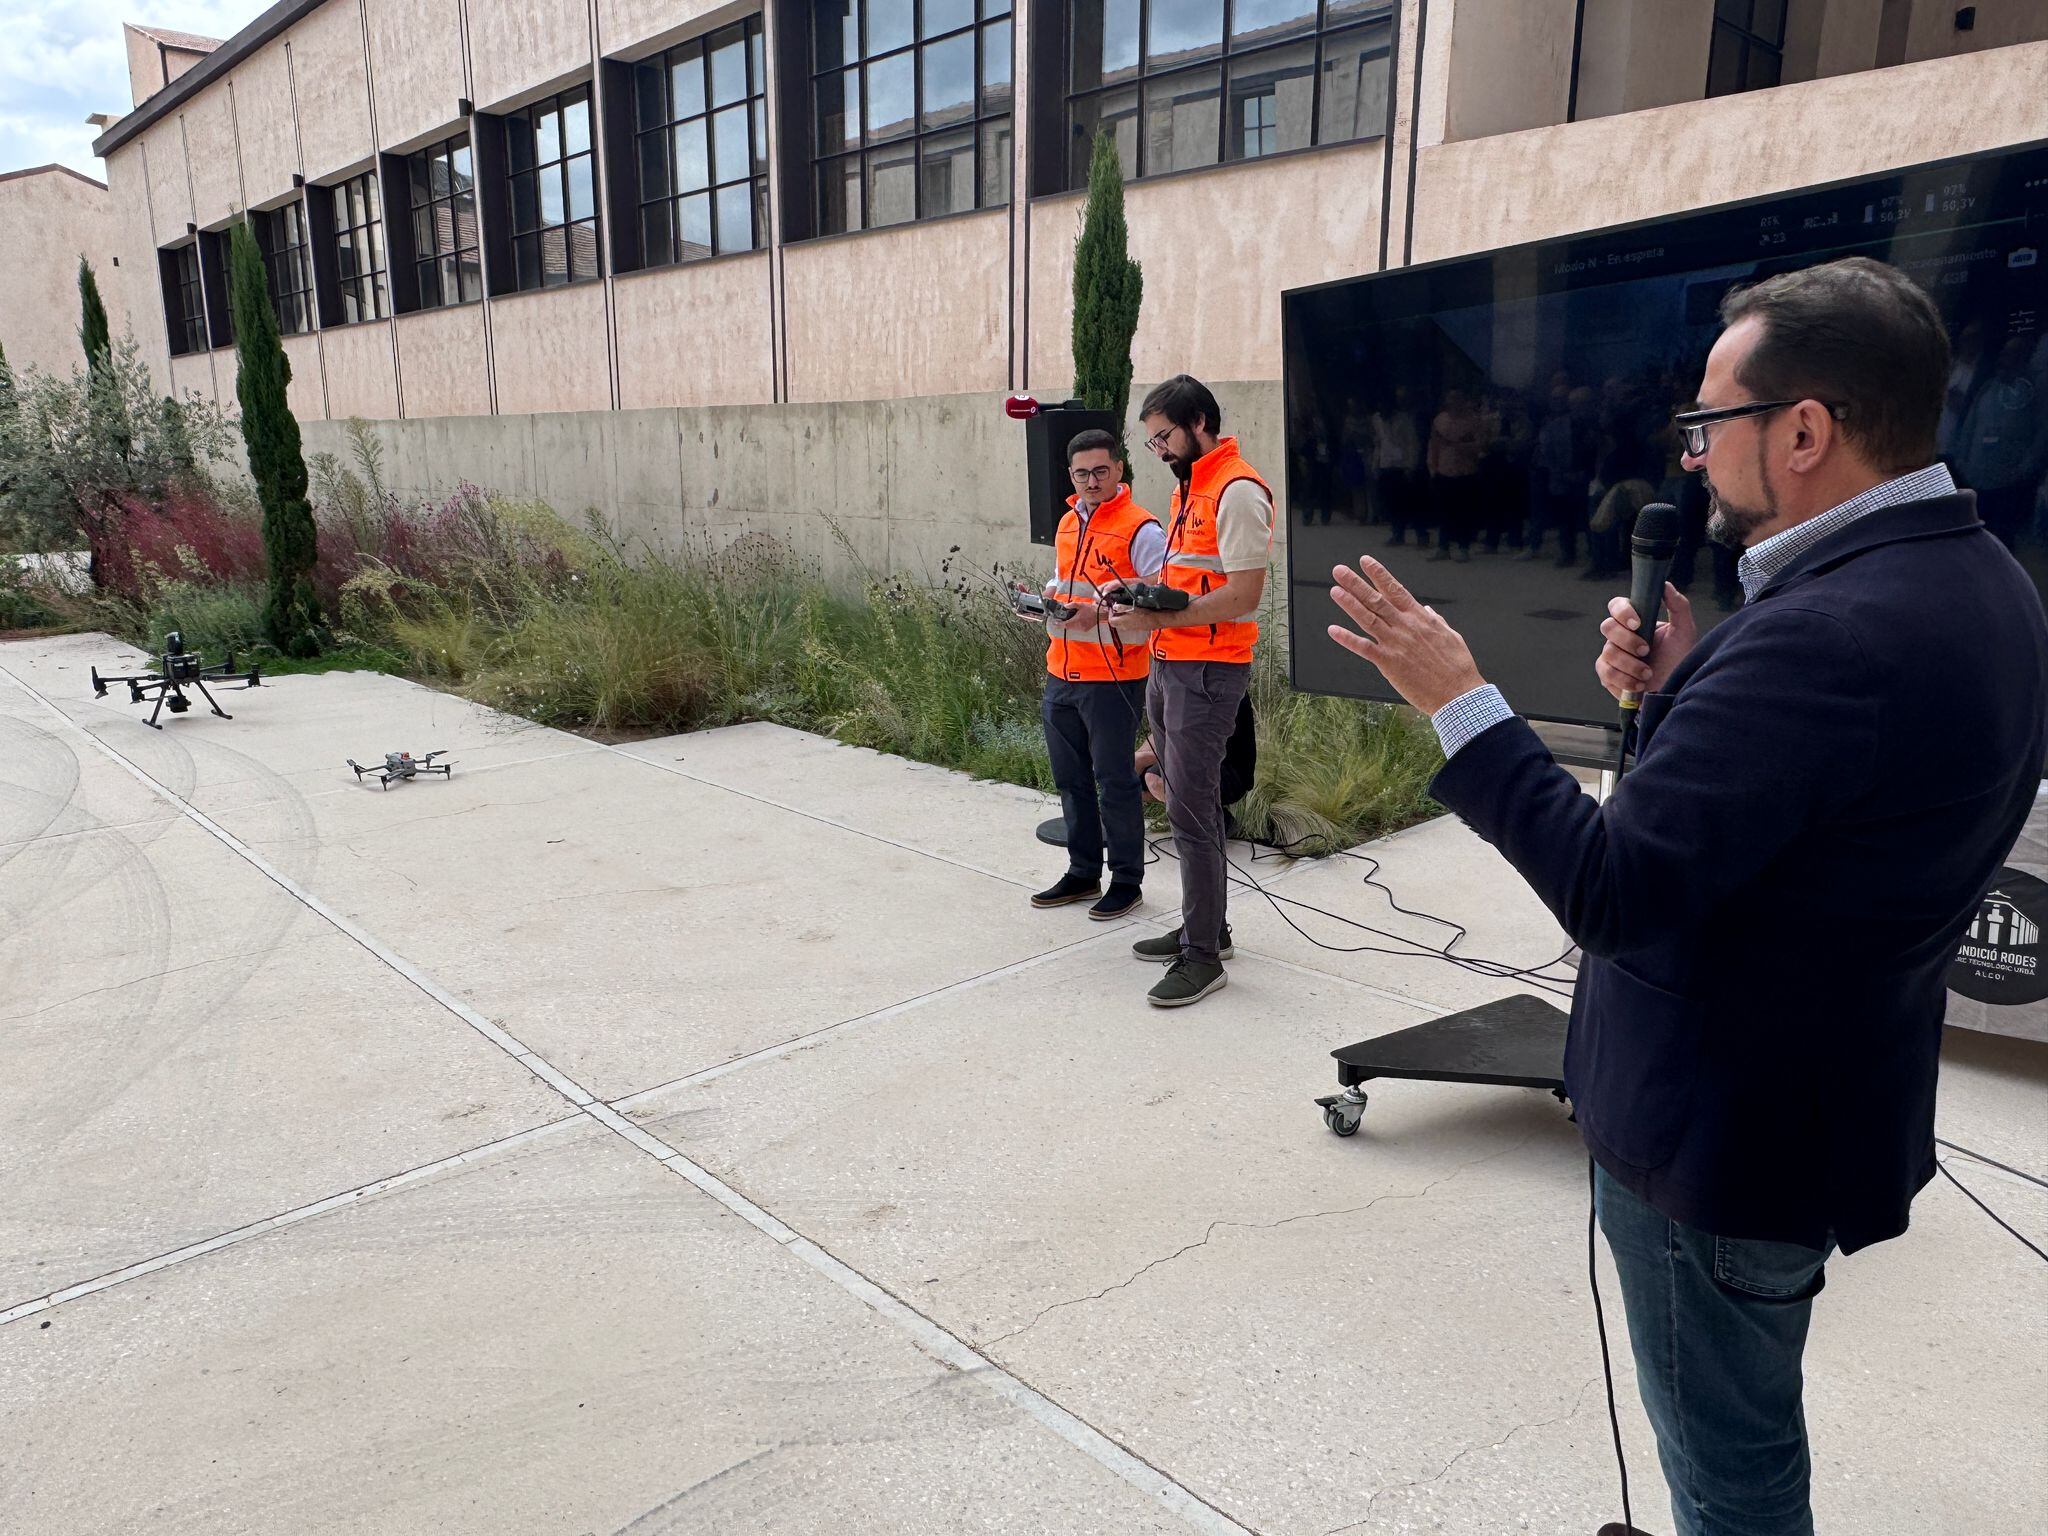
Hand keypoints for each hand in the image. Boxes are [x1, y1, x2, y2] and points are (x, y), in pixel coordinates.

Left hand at [1061, 600, 1099, 630]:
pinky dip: (1073, 626)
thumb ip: (1072, 605)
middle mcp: (1080, 626)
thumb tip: (1065, 606)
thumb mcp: (1080, 605)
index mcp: (1078, 620)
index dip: (1059, 624)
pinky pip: (1077, 629)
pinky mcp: (1085, 630)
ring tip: (1065, 621)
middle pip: (1068, 627)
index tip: (1054, 623)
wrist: (1100, 613)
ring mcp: (1082, 629)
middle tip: (1058, 622)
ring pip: (1072, 629)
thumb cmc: (1090, 609)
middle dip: (1062, 624)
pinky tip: (1073, 622)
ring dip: (1068, 625)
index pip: (1066, 624)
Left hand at [1109, 605, 1160, 639]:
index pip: (1111, 620)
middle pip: (1114, 624)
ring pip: (1119, 625)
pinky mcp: (1133, 628)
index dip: (1110, 614)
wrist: (1153, 620)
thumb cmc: (1143, 613)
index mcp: (1122, 621)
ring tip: (1122, 612)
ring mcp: (1128, 628)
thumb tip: (1114, 606)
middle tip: (1116, 610)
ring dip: (1119, 619)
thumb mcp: (1132, 607)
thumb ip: (1122, 607)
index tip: (1112, 608)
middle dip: (1113, 617)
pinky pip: (1125, 626)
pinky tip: (1129, 615)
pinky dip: (1124, 621)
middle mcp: (1124, 626)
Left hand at [1326, 556, 1484, 714]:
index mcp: (1420, 618)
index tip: (1365, 561)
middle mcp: (1405, 626)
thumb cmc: (1457, 666)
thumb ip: (1435, 621)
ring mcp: (1396, 644)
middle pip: (1376, 600)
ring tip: (1334, 591)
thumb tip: (1427, 610)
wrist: (1458, 692)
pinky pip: (1364, 648)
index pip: (1396, 590)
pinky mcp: (1389, 663)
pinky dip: (1348, 639)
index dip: (1379, 574)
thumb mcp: (1450, 635)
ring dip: (1349, 604)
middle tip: (1339, 570)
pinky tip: (1333, 630)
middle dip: (1356, 583)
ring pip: (1368, 618)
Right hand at [1596, 583, 1695, 699]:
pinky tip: (1638, 684)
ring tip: (1648, 673)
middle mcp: (1620, 636)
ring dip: (1631, 664)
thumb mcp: (1684, 631)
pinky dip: (1624, 679)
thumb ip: (1678, 605)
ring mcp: (1611, 655)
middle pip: (1607, 627)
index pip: (1616, 606)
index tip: (1638, 623)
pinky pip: (1606, 672)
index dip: (1622, 612)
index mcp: (1635, 621)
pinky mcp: (1607, 675)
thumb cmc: (1679, 659)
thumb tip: (1665, 584)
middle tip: (1646, 651)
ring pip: (1608, 652)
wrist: (1676, 689)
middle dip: (1628, 641)